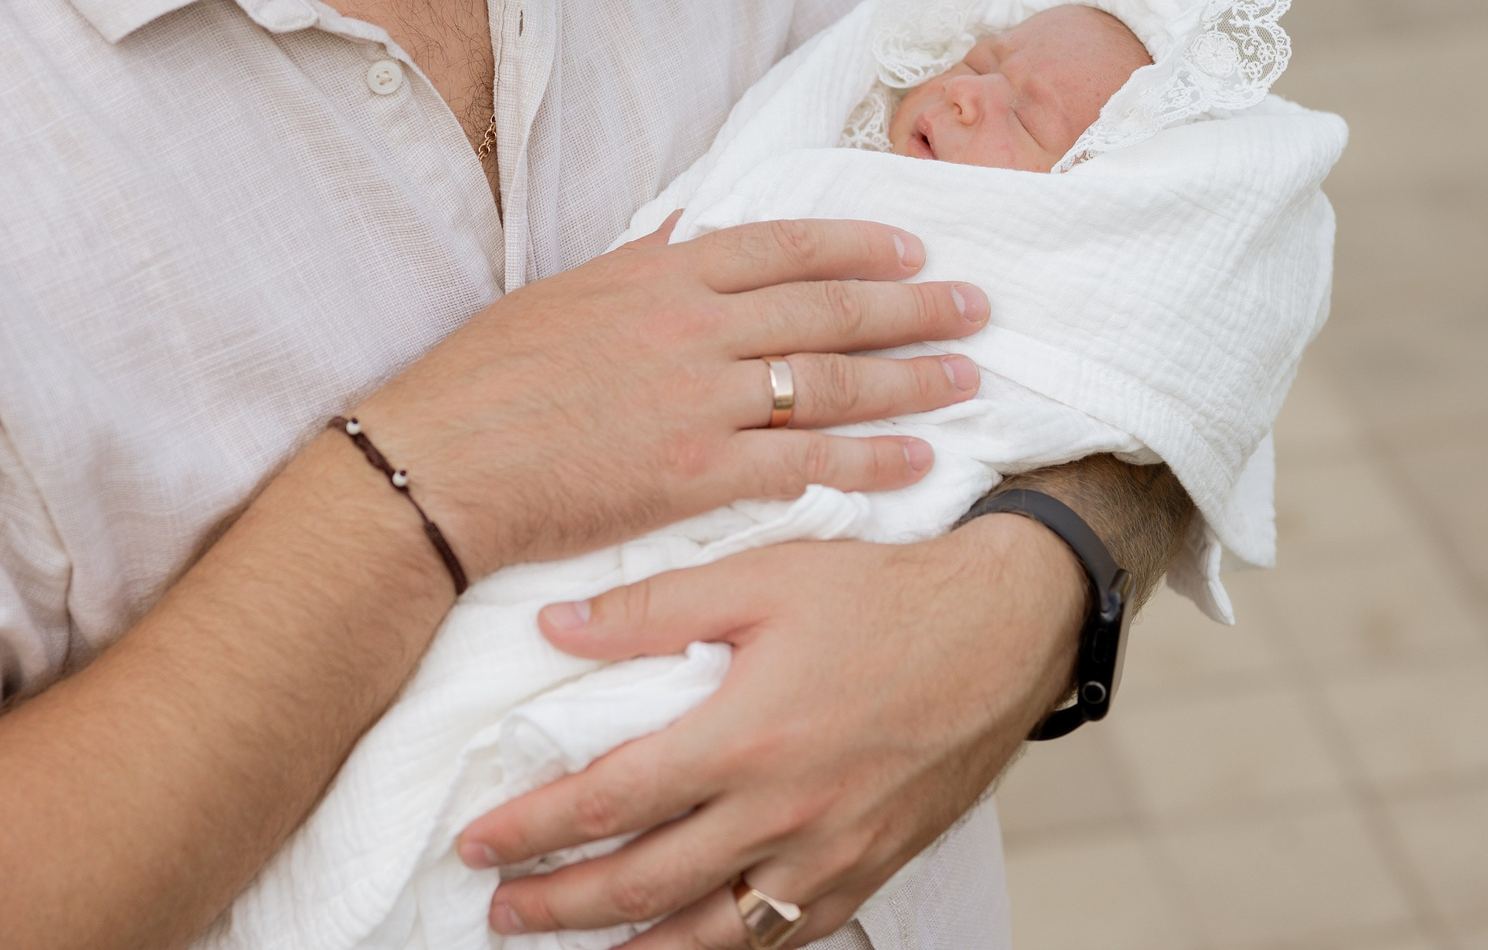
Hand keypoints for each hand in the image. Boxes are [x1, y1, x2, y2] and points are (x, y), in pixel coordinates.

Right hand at [357, 219, 987, 573]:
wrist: (437, 463)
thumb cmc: (480, 382)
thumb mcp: (558, 295)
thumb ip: (635, 264)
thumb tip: (683, 231)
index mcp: (659, 273)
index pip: (782, 245)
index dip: (857, 245)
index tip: (910, 247)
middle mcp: (691, 326)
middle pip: (828, 309)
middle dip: (914, 306)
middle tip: (976, 305)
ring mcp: (698, 401)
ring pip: (830, 383)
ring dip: (910, 379)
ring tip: (967, 378)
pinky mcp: (695, 475)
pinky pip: (805, 465)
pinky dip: (869, 461)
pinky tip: (917, 462)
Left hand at [454, 521, 1087, 945]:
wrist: (1007, 629)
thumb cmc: (887, 595)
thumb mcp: (765, 575)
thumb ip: (654, 606)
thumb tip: (556, 627)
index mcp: (747, 737)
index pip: (611, 802)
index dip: (534, 828)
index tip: (480, 841)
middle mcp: (785, 812)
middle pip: (644, 885)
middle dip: (561, 905)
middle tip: (500, 909)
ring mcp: (829, 854)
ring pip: (712, 936)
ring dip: (632, 949)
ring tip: (578, 947)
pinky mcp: (867, 872)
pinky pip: (783, 937)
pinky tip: (689, 948)